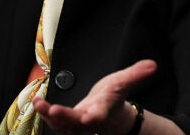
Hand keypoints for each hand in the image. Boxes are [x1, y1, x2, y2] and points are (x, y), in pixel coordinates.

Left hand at [32, 59, 156, 134]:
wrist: (111, 118)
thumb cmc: (114, 98)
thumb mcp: (123, 83)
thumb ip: (136, 75)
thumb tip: (153, 64)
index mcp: (104, 110)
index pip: (100, 115)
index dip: (95, 117)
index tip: (90, 118)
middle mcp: (89, 120)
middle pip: (77, 122)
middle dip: (64, 117)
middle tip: (52, 110)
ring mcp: (77, 125)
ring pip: (62, 125)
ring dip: (49, 116)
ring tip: (38, 103)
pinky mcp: (67, 124)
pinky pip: (56, 123)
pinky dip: (45, 114)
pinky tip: (37, 103)